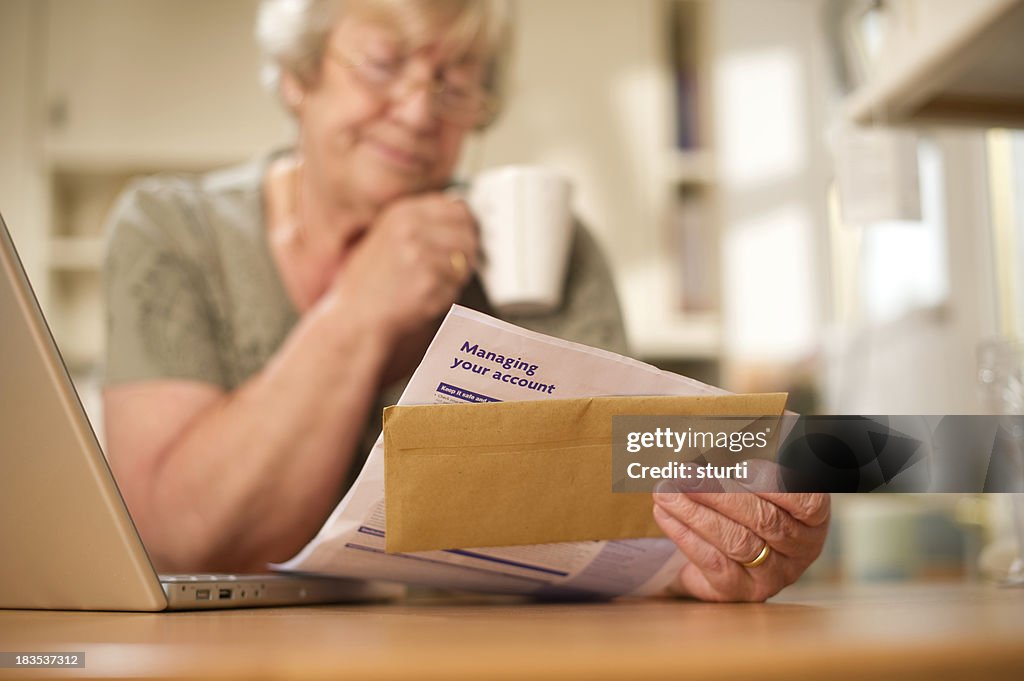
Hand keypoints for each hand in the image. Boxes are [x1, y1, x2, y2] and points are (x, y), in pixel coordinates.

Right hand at [330, 193, 478, 343]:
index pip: (458, 209)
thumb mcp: (388, 236)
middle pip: (467, 235)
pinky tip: (425, 298)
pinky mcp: (429, 281)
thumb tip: (464, 214)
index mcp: (403, 213)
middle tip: (453, 269)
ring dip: (457, 277)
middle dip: (467, 254)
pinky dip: (447, 296)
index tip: (466, 239)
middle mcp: (412, 229)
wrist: (355, 314)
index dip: (468, 227)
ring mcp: (421, 254)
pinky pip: (457, 287)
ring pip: (465, 262)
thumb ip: (423, 222)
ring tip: (433, 285)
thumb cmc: (371, 281)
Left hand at [652, 476, 829, 601]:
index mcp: (813, 517)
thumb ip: (752, 460)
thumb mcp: (757, 478)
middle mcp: (800, 549)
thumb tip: (725, 439)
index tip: (743, 466)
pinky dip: (685, 535)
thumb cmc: (744, 500)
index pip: (805, 500)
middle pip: (763, 519)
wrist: (720, 545)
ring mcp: (773, 575)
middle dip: (719, 493)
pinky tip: (664, 514)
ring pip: (737, 541)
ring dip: (696, 513)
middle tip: (684, 474)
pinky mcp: (741, 591)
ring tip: (666, 491)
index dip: (776, 483)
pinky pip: (713, 563)